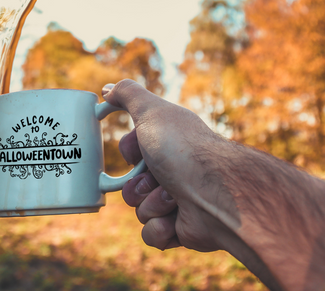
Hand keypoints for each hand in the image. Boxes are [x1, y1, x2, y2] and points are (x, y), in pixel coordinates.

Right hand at [103, 79, 228, 252]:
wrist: (217, 193)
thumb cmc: (183, 149)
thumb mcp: (151, 111)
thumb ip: (128, 95)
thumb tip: (108, 90)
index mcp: (168, 144)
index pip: (130, 151)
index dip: (130, 151)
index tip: (140, 150)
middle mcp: (174, 170)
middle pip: (130, 183)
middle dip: (138, 183)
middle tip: (156, 177)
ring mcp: (178, 201)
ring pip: (139, 209)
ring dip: (151, 204)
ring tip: (173, 197)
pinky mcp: (181, 229)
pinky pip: (152, 233)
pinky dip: (161, 227)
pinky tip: (176, 219)